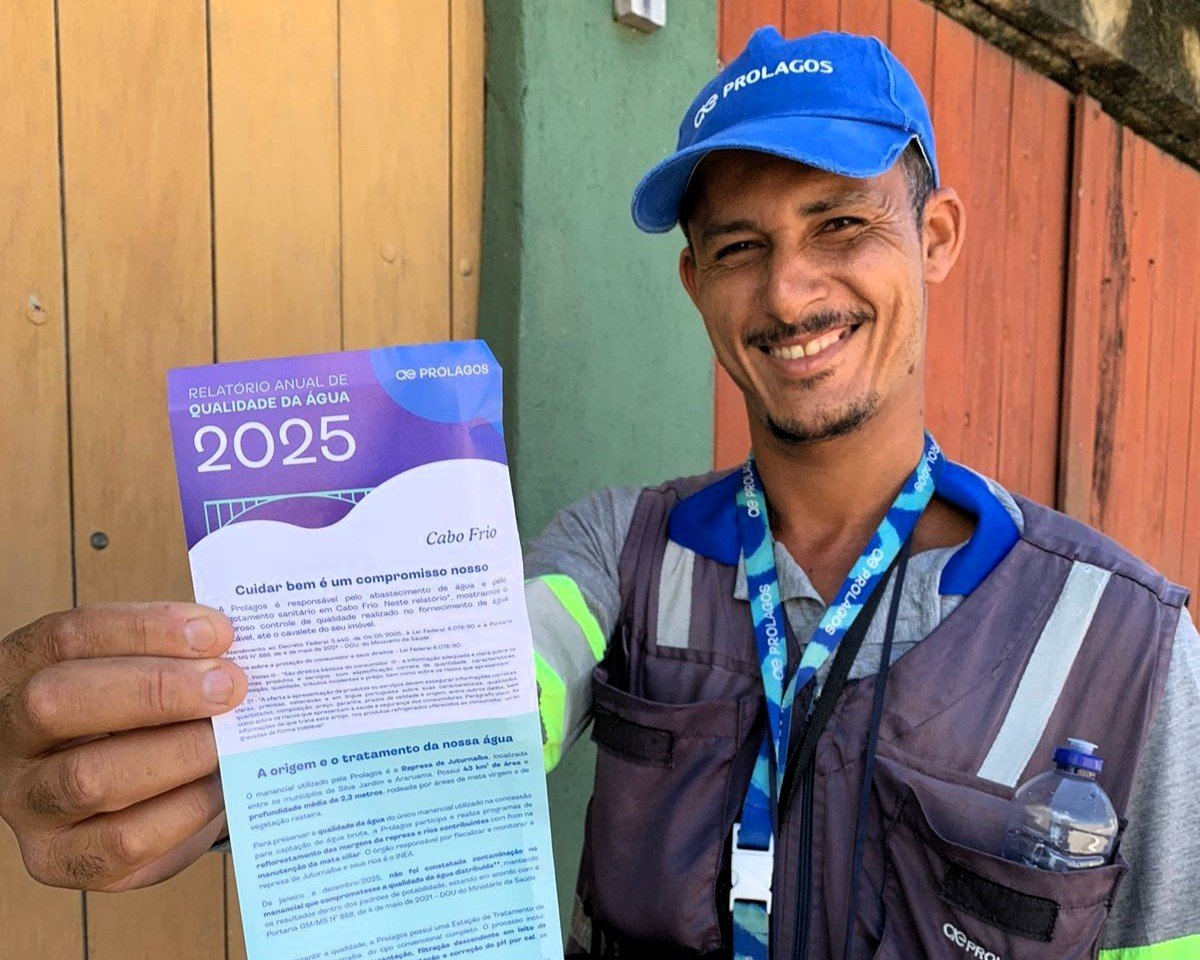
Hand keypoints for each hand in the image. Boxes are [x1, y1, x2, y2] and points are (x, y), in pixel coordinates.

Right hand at [0, 602, 246, 890]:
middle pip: (58, 702)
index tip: (216, 632)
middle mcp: (7, 737)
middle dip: (157, 690)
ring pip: (90, 777)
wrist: (130, 787)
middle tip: (230, 685)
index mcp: (19, 669)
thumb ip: (178, 654)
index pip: (67, 636)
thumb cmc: (142, 711)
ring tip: (232, 739)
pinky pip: (127, 840)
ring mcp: (26, 805)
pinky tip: (222, 784)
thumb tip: (234, 655)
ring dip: (179, 752)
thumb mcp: (145, 668)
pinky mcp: (62, 860)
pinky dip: (188, 807)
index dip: (144, 629)